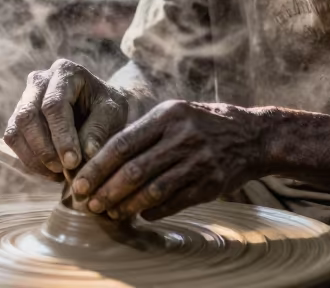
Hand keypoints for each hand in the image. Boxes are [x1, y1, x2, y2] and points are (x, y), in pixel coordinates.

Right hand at [3, 59, 129, 179]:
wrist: (98, 108)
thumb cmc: (106, 108)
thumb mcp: (113, 113)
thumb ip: (99, 131)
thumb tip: (84, 155)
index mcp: (65, 72)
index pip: (54, 105)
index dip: (61, 135)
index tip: (73, 162)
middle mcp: (39, 80)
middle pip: (28, 115)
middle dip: (44, 148)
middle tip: (64, 170)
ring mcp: (25, 98)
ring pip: (16, 129)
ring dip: (35, 157)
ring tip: (60, 174)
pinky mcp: (17, 117)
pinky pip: (13, 139)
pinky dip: (29, 160)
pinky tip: (51, 171)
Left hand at [70, 100, 265, 221]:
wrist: (251, 136)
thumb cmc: (201, 124)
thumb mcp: (173, 114)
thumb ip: (142, 133)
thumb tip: (101, 160)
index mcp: (167, 115)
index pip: (122, 144)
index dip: (97, 167)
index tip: (79, 184)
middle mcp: (182, 136)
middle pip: (134, 170)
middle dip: (106, 191)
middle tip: (89, 205)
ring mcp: (198, 161)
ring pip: (152, 190)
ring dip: (126, 206)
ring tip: (110, 213)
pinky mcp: (211, 183)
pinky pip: (173, 202)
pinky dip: (153, 211)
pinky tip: (140, 214)